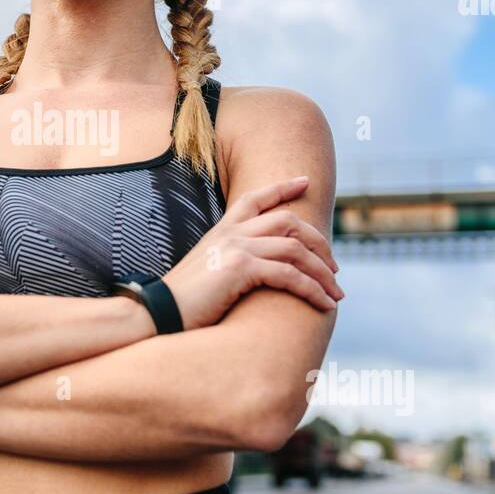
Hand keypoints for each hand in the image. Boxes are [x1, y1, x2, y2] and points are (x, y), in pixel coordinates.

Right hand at [161, 176, 342, 330]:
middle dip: (319, 242)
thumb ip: (229, 263)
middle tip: (334, 268)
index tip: (305, 181)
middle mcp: (231, 233)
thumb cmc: (183, 301)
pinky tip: (324, 305)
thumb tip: (251, 273)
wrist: (158, 312)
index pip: (255, 198)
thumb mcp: (207, 272)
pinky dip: (313, 290)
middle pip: (289, 222)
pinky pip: (290, 275)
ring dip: (323, 273)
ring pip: (296, 250)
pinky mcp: (241, 268)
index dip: (283, 187)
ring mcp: (236, 247)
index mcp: (221, 230)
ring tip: (336, 294)